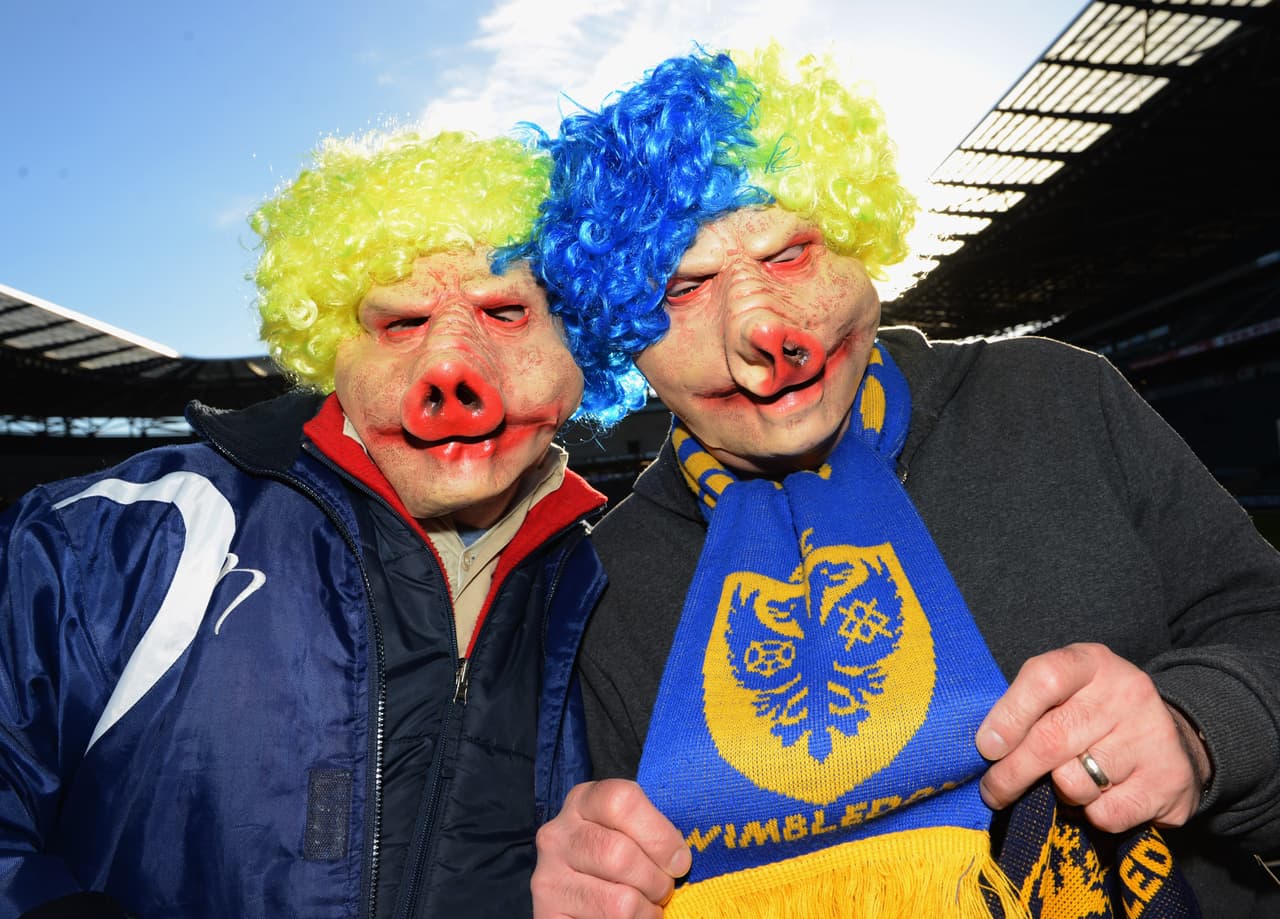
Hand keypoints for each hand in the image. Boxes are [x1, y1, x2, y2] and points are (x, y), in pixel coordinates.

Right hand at [532, 779, 691, 918]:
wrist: (587, 901)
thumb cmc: (622, 861)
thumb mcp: (631, 832)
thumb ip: (651, 831)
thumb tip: (681, 857)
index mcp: (582, 801)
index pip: (622, 800)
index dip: (659, 834)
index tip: (679, 860)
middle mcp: (557, 834)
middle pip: (620, 854)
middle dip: (657, 880)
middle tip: (663, 889)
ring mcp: (548, 876)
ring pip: (620, 900)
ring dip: (647, 909)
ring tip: (647, 906)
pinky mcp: (549, 914)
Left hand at [976, 642, 1210, 832]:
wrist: (1173, 737)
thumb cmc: (1094, 713)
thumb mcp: (1065, 692)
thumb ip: (1028, 707)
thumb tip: (987, 748)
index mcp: (1092, 662)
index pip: (1044, 678)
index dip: (1009, 715)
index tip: (987, 747)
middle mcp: (1125, 692)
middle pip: (1051, 739)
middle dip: (1011, 773)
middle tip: (992, 791)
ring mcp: (1151, 735)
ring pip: (1076, 781)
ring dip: (1060, 792)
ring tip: (1068, 782)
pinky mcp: (1169, 780)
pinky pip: (1106, 812)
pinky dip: (1092, 814)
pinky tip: (1102, 796)